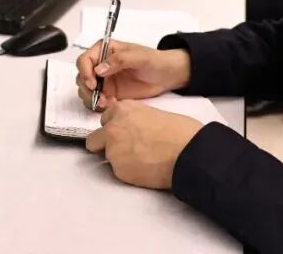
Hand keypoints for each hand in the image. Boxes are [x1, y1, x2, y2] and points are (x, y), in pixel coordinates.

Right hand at [76, 41, 190, 110]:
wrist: (167, 76)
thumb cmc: (155, 61)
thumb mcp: (140, 57)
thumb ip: (120, 60)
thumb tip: (99, 69)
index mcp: (105, 50)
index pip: (84, 60)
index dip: (85, 72)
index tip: (92, 83)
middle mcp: (101, 65)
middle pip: (81, 77)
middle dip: (87, 89)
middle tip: (100, 98)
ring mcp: (104, 80)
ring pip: (86, 90)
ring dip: (92, 99)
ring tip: (106, 103)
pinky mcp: (109, 93)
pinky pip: (96, 101)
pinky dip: (99, 105)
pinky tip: (111, 105)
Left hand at [85, 100, 202, 188]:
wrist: (188, 152)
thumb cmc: (179, 131)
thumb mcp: (153, 113)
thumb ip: (135, 120)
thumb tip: (133, 130)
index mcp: (122, 110)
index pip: (105, 120)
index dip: (114, 127)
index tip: (123, 132)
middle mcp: (112, 128)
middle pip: (94, 140)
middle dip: (105, 145)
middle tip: (126, 149)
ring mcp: (113, 151)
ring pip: (107, 157)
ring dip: (119, 159)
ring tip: (142, 160)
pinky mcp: (119, 171)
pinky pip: (118, 172)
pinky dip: (129, 172)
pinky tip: (145, 168)